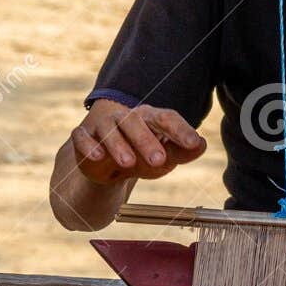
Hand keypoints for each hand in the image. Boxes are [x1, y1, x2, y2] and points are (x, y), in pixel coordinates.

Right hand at [70, 99, 205, 185]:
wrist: (110, 168)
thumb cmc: (143, 157)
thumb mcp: (165, 158)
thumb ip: (182, 152)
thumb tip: (202, 144)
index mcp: (151, 118)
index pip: (166, 118)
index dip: (181, 130)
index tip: (194, 144)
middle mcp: (127, 117)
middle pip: (135, 122)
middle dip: (147, 141)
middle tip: (159, 161)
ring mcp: (103, 126)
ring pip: (109, 129)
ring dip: (118, 145)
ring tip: (129, 163)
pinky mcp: (83, 137)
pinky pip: (83, 137)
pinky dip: (89, 146)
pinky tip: (97, 157)